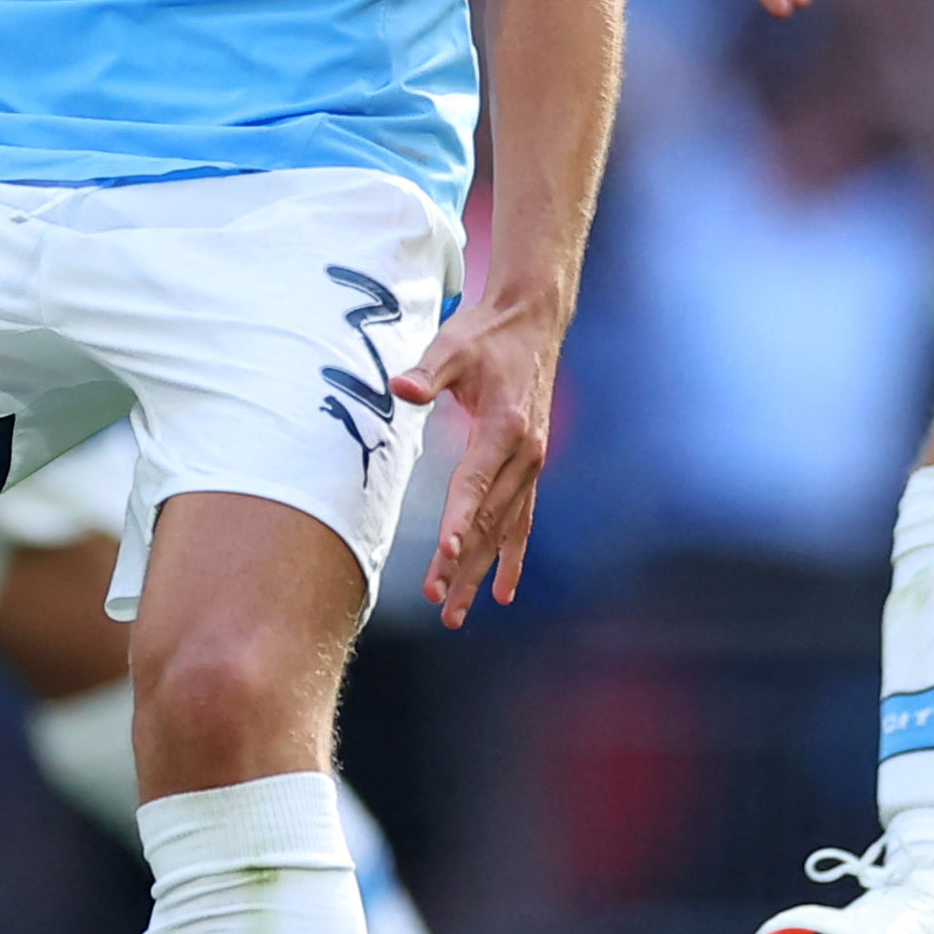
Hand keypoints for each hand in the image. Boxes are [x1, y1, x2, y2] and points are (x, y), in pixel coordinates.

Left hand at [397, 291, 564, 629]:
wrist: (532, 320)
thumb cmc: (485, 333)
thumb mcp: (452, 345)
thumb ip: (428, 373)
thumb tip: (401, 388)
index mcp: (505, 427)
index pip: (475, 483)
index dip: (460, 520)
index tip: (446, 555)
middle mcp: (524, 453)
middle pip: (488, 518)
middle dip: (463, 563)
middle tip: (437, 601)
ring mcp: (531, 464)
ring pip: (504, 529)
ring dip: (481, 571)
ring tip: (456, 613)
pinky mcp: (530, 467)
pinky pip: (521, 521)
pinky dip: (511, 556)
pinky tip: (502, 591)